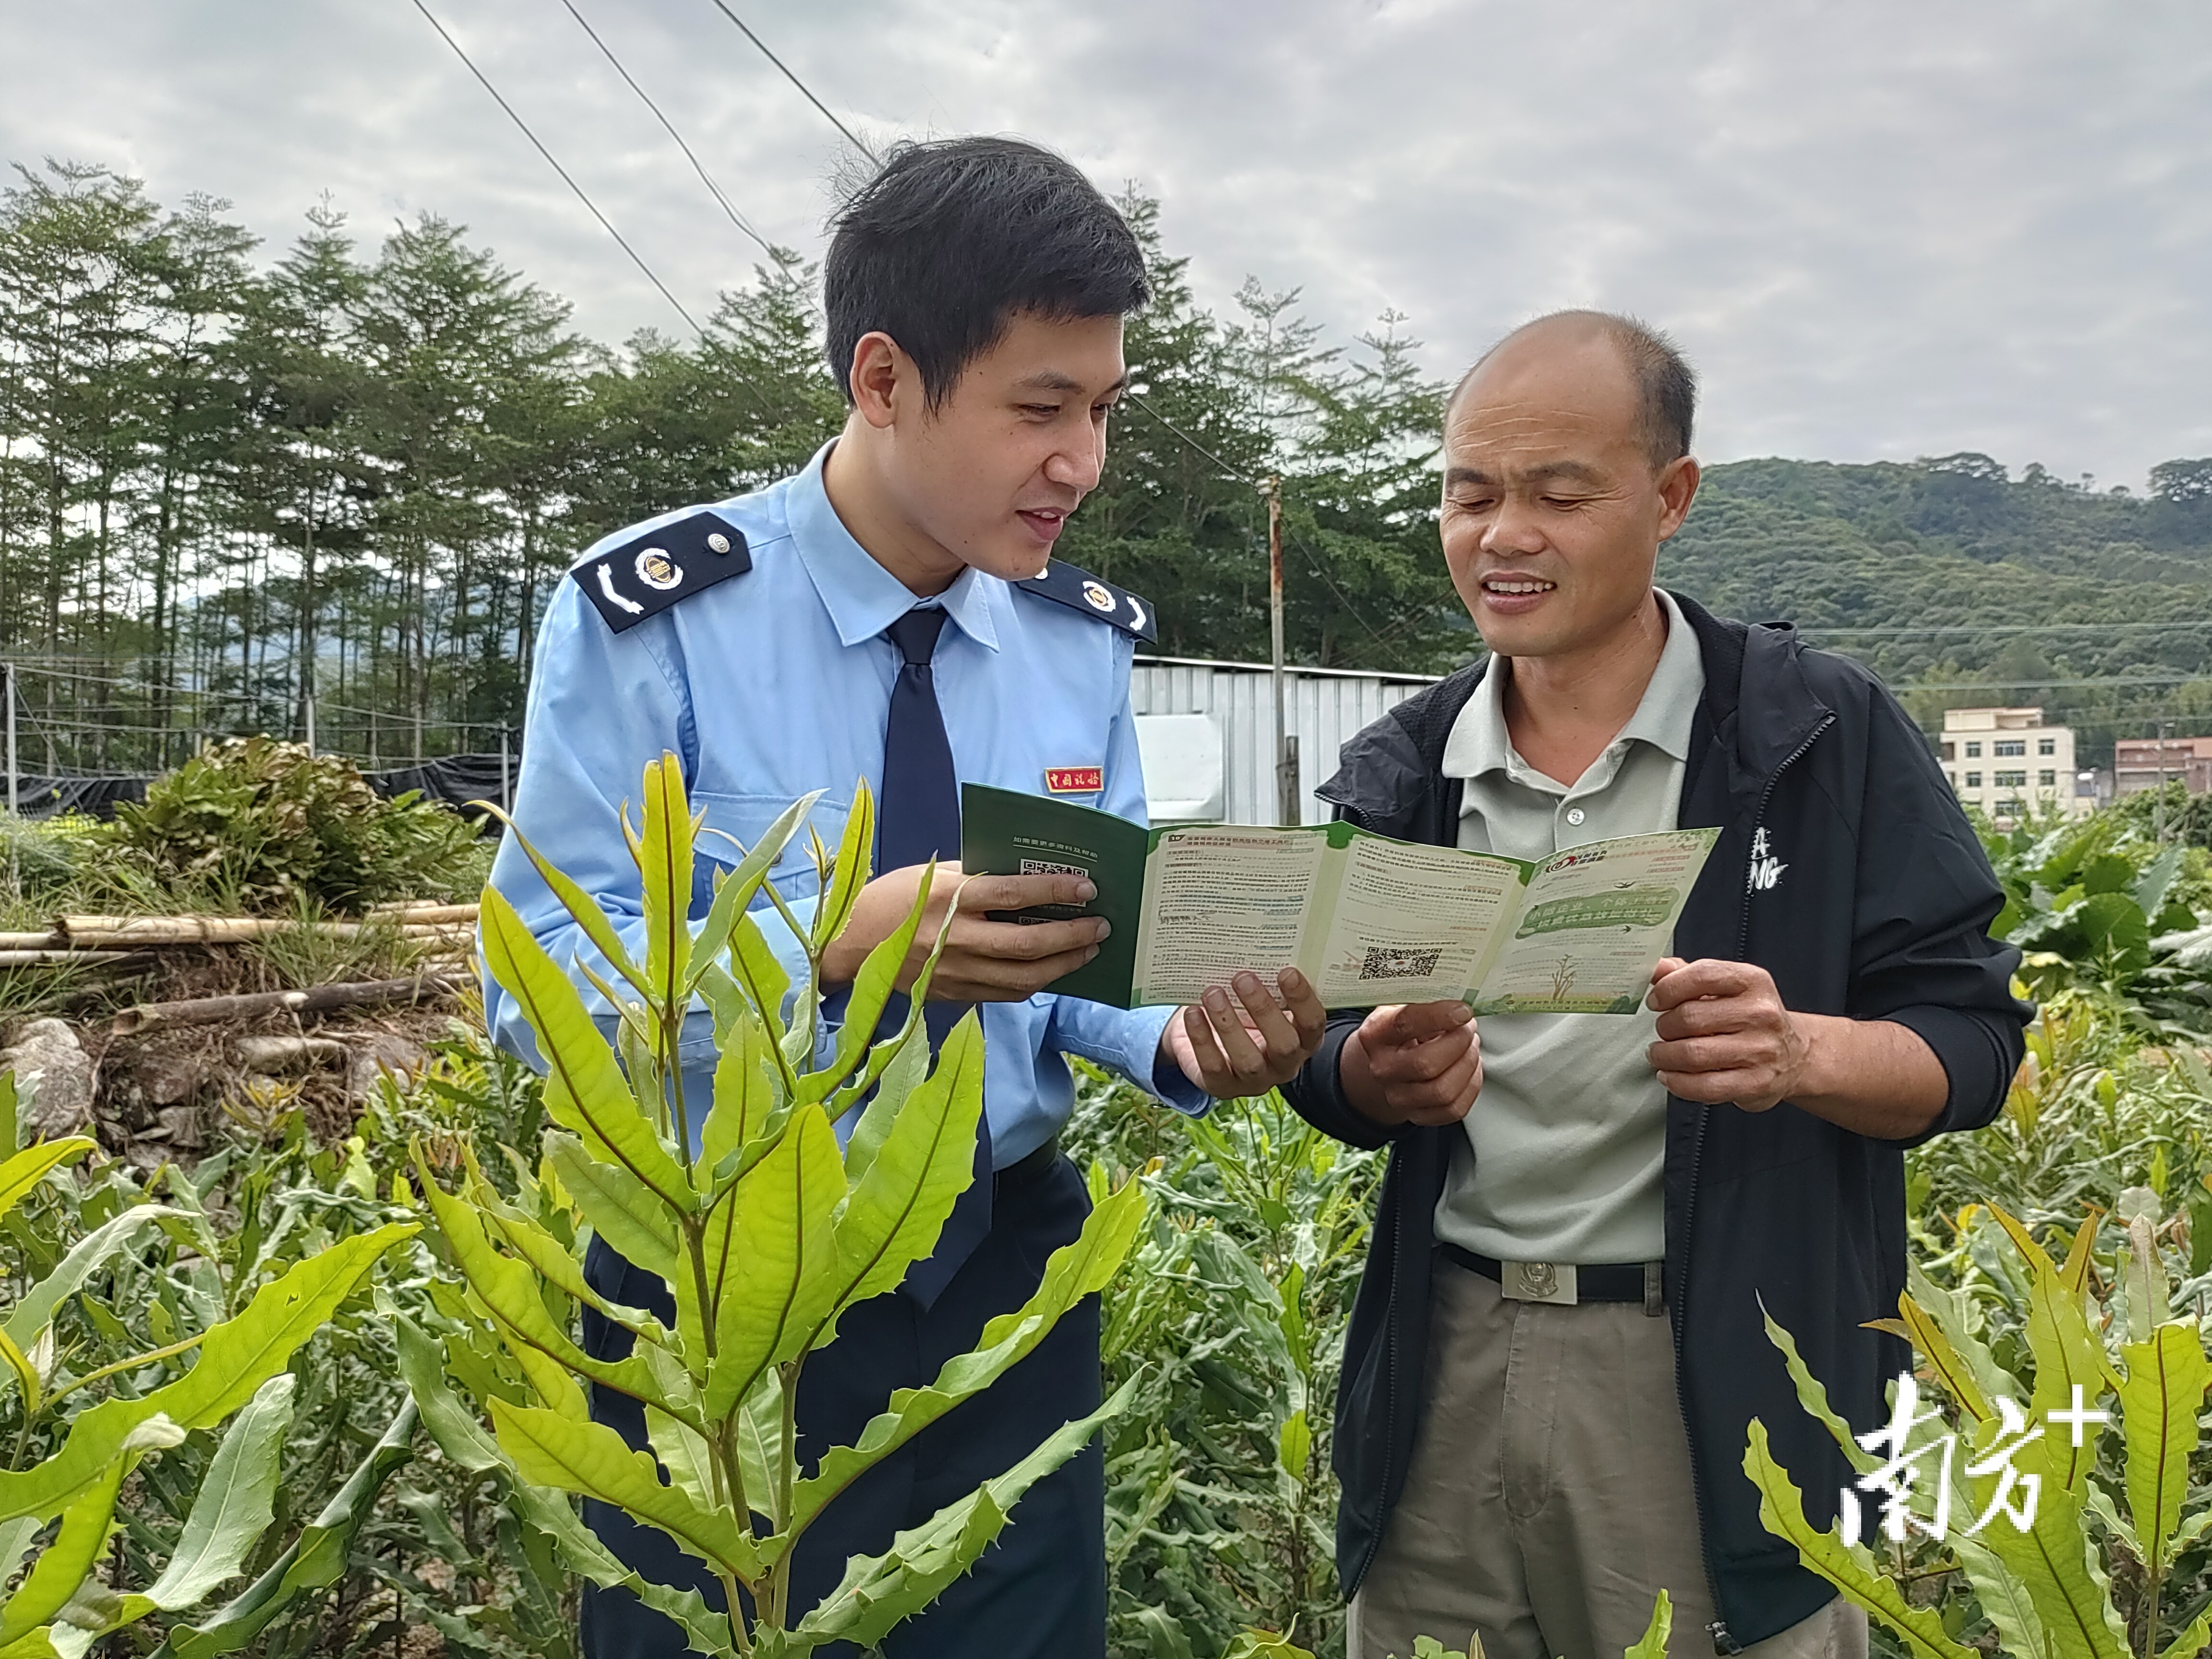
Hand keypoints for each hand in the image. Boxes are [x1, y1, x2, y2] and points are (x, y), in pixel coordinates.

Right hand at [821, 861, 1108, 1001]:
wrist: (849, 945)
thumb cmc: (892, 899)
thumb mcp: (931, 874)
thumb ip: (977, 875)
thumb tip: (1027, 874)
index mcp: (949, 898)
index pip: (1014, 894)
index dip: (1055, 892)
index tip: (1087, 888)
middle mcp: (955, 938)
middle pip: (1027, 944)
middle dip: (1072, 936)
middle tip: (1101, 926)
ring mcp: (955, 972)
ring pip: (1023, 977)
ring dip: (1063, 965)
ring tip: (1088, 950)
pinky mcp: (954, 994)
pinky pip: (1006, 993)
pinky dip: (1036, 982)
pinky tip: (1055, 970)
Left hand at [1162, 969, 1327, 1099]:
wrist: (1205, 1036)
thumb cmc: (1241, 1009)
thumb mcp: (1259, 996)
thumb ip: (1266, 981)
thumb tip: (1258, 946)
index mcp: (1302, 1039)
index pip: (1313, 1024)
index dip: (1303, 1000)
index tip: (1286, 971)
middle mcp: (1284, 1064)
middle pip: (1284, 1046)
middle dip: (1264, 1010)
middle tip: (1242, 978)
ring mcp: (1254, 1081)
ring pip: (1249, 1061)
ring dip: (1230, 1025)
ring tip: (1212, 993)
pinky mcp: (1223, 1088)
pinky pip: (1214, 1068)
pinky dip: (1202, 1039)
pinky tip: (1193, 1013)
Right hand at [1339, 1001, 1482, 1127]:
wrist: (1387, 1062)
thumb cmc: (1401, 1030)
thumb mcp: (1403, 1006)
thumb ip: (1424, 999)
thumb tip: (1459, 994)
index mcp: (1375, 1035)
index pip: (1405, 1024)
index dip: (1439, 1016)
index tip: (1463, 1010)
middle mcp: (1382, 1069)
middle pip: (1426, 1064)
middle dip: (1459, 1042)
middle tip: (1468, 1027)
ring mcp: (1399, 1097)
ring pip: (1443, 1090)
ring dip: (1468, 1063)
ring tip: (1470, 1045)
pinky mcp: (1419, 1115)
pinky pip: (1454, 1108)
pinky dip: (1471, 1085)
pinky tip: (1468, 1067)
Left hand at [1645, 957, 1809, 1110]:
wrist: (1792, 1056)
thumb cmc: (1749, 1018)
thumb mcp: (1725, 987)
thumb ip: (1687, 974)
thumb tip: (1656, 968)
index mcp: (1753, 981)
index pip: (1702, 975)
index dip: (1668, 988)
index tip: (1655, 1001)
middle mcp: (1761, 1013)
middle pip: (1690, 1018)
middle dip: (1664, 1027)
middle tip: (1663, 1031)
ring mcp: (1760, 1050)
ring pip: (1692, 1054)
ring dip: (1664, 1056)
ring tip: (1661, 1054)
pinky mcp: (1755, 1083)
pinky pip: (1703, 1086)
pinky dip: (1677, 1082)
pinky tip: (1671, 1075)